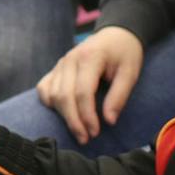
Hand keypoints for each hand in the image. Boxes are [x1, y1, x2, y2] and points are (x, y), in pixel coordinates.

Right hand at [37, 26, 142, 143]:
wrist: (115, 35)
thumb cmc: (124, 54)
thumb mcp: (130, 73)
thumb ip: (119, 96)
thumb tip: (109, 121)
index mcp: (89, 57)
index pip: (82, 92)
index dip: (87, 115)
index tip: (96, 132)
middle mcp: (69, 60)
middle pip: (64, 96)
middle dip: (74, 121)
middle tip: (86, 139)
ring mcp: (60, 64)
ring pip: (52, 95)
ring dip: (63, 116)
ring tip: (78, 130)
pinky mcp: (55, 69)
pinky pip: (44, 88)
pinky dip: (50, 103)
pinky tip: (62, 113)